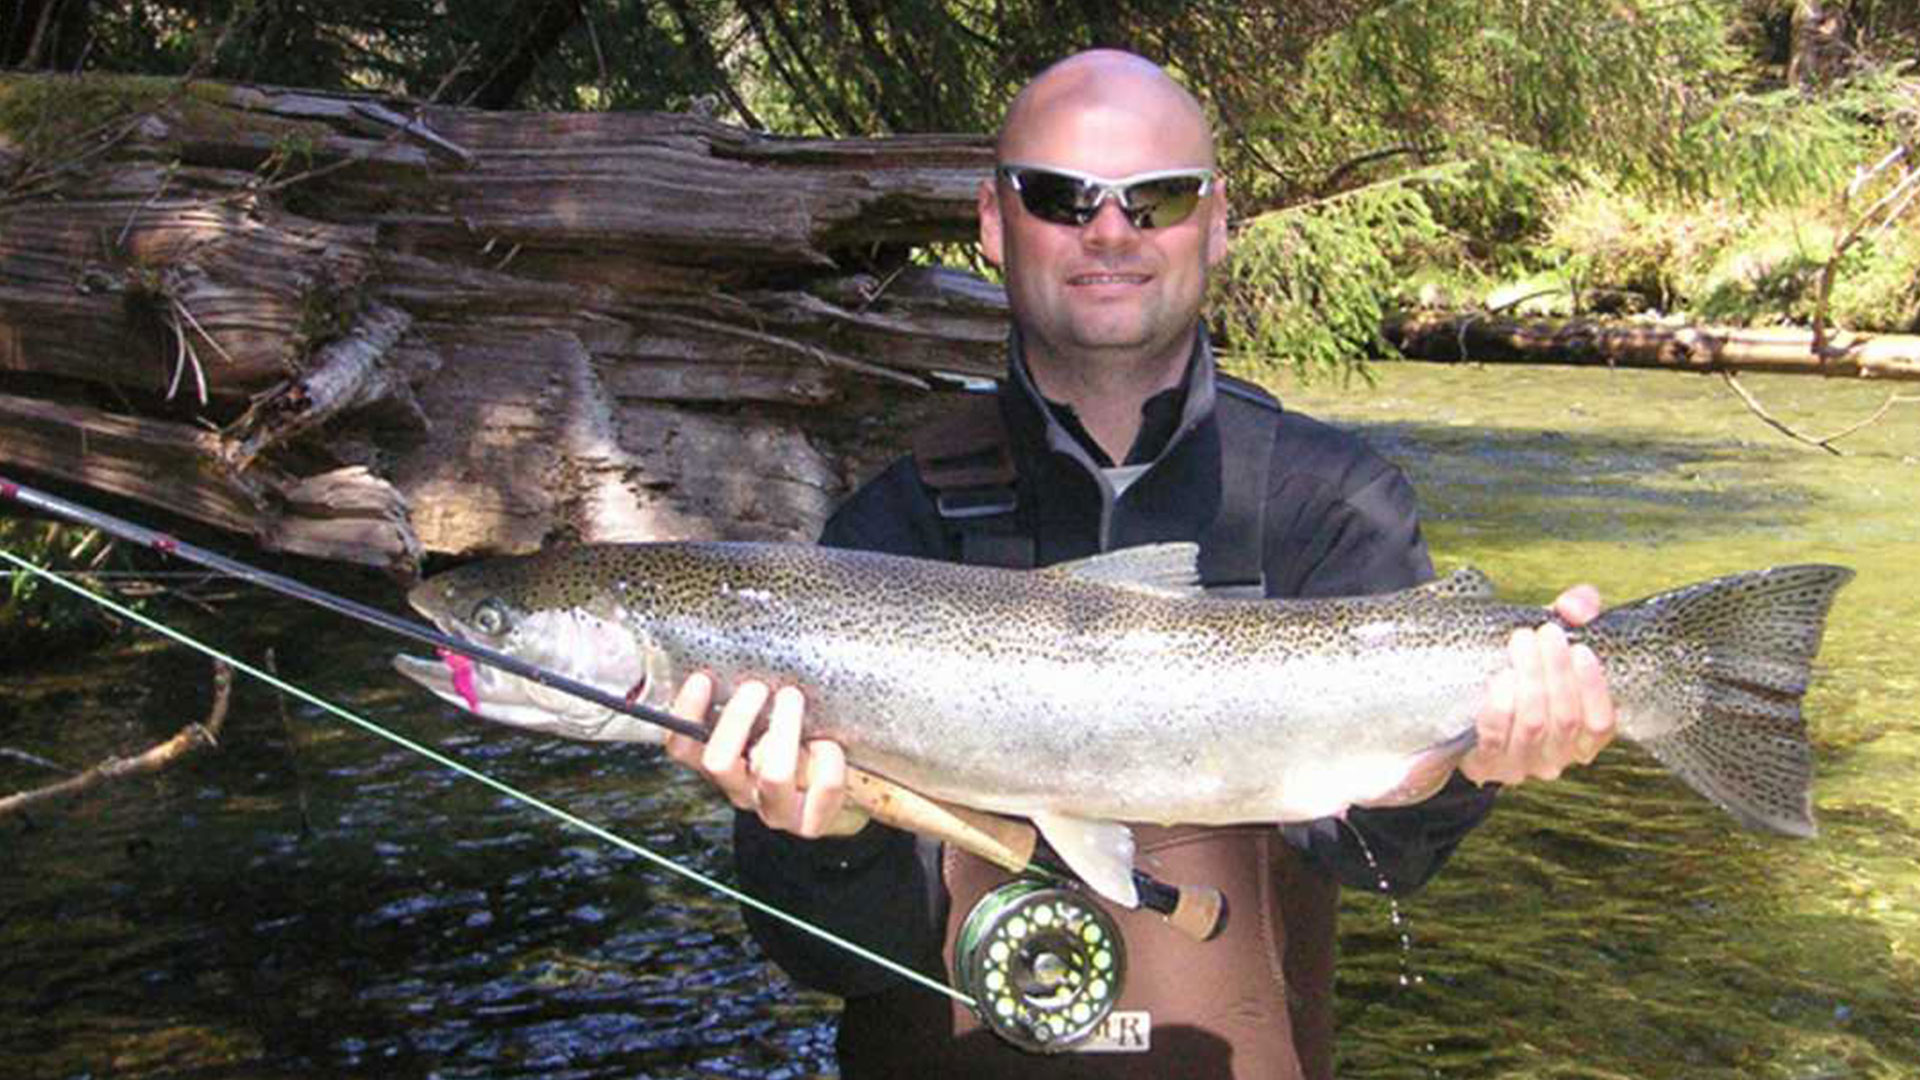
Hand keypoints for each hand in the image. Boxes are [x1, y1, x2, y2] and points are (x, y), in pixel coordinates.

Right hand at [662, 673, 868, 837]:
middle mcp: (741, 789)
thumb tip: (744, 652)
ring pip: (772, 774)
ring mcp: (774, 810)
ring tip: (793, 699)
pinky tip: (828, 743)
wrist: (833, 794)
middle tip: (757, 687)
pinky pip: (821, 786)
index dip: (685, 715)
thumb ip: (751, 700)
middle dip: (738, 718)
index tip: (702, 679)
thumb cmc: (796, 745)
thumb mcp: (766, 721)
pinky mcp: (810, 822)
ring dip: (784, 730)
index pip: (683, 748)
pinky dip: (829, 757)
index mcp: (722, 763)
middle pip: (718, 762)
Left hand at [1459, 585, 1617, 786]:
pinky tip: (1501, 676)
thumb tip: (1575, 607)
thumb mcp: (1551, 640)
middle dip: (1555, 671)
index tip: (1581, 650)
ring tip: (1521, 642)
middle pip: (1565, 718)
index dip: (1594, 688)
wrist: (1459, 710)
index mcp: (1581, 737)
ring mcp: (1521, 764)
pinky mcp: (1486, 764)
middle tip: (1543, 634)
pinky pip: (1496, 735)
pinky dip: (1501, 703)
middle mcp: (1556, 757)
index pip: (1601, 724)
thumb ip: (1575, 612)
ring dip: (1529, 678)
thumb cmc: (1520, 670)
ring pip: (1533, 724)